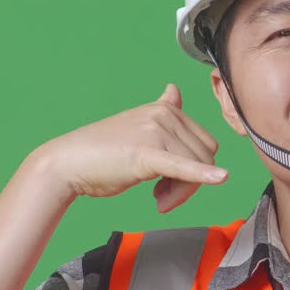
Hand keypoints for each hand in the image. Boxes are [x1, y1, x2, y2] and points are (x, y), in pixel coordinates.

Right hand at [35, 83, 226, 212]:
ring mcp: (156, 131)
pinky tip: (220, 179)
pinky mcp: (147, 153)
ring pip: (196, 168)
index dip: (195, 169)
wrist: (69, 163)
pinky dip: (203, 175)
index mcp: (166, 109)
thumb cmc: (102, 151)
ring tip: (158, 200)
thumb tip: (175, 90)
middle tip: (163, 198)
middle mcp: (164, 115)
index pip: (204, 144)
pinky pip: (184, 167)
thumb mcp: (138, 125)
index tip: (170, 185)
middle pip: (204, 156)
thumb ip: (163, 111)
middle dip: (189, 183)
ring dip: (180, 193)